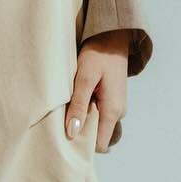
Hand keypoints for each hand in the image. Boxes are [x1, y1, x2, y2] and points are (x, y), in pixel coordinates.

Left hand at [65, 31, 128, 152]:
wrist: (112, 36)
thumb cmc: (98, 54)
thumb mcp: (84, 78)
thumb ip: (78, 106)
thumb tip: (72, 133)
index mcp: (113, 110)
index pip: (100, 144)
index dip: (83, 145)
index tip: (65, 138)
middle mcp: (118, 112)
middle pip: (98, 136)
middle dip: (81, 133)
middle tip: (62, 122)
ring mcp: (117, 106)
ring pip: (98, 125)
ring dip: (83, 121)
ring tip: (69, 108)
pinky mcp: (112, 99)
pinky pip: (99, 115)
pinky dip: (87, 112)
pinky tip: (77, 101)